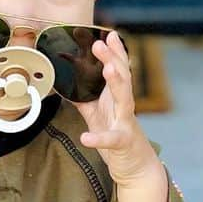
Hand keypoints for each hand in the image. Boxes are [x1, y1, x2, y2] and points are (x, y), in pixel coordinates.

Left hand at [75, 30, 160, 185]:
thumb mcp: (97, 115)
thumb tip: (67, 83)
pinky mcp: (123, 143)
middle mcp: (125, 106)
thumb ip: (85, 99)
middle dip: (113, 59)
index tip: (109, 34)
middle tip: (101, 43)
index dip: (115, 52)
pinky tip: (86, 138)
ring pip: (125, 100)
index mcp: (117, 98)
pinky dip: (99, 138)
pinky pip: (111, 139)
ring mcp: (126, 123)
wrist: (135, 167)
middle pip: (122, 78)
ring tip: (108, 70)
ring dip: (117, 83)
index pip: (118, 70)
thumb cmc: (116, 138)